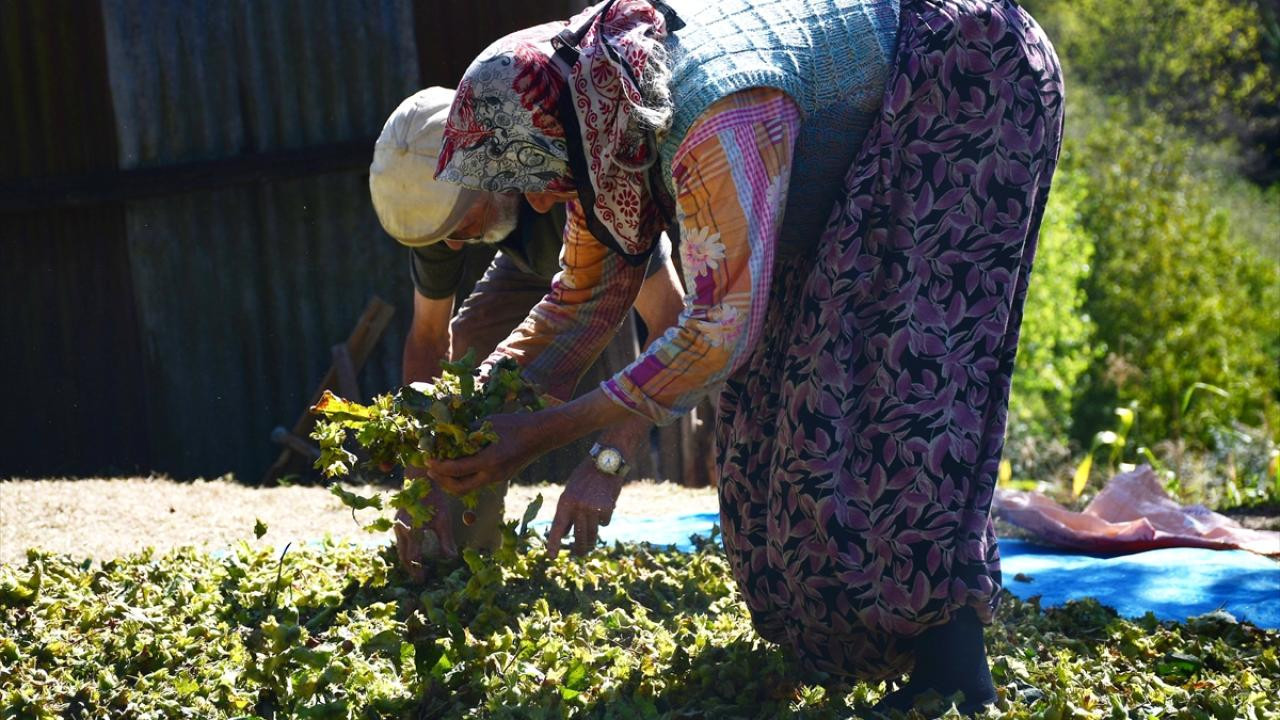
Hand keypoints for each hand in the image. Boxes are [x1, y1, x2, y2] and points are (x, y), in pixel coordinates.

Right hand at [393, 472, 457, 581]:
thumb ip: (446, 540)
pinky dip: (407, 553)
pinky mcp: (398, 525)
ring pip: (400, 550)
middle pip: (403, 555)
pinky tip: (416, 559)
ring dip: (408, 562)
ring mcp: (398, 527)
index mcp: (412, 527)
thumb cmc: (434, 500)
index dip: (417, 569)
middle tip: (420, 580)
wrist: (420, 482)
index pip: (412, 555)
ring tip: (418, 572)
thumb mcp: (443, 519)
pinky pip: (401, 543)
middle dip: (411, 569)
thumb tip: (451, 558)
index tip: (423, 579)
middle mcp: (401, 528)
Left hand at [426, 412, 543, 495]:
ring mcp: (498, 479)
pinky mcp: (502, 478)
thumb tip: (447, 435)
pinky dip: (465, 477)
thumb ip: (467, 432)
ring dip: (452, 481)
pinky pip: (478, 482)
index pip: (455, 470)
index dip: (438, 466)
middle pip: (459, 488)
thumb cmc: (516, 423)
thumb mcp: (488, 423)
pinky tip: (459, 465)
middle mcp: (492, 475)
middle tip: (430, 469)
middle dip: (442, 481)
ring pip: (469, 488)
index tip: (427, 458)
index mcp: (489, 461)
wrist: (542, 434)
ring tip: (442, 469)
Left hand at [547, 460, 622, 555]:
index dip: (553, 543)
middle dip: (579, 549)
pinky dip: (603, 520)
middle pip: (578, 536)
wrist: (607, 460)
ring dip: (591, 540)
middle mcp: (578, 507)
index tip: (551, 556)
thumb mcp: (571, 491)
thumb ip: (567, 511)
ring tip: (590, 545)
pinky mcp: (607, 509)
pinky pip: (604, 523)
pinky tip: (604, 508)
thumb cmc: (586, 475)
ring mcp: (593, 509)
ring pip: (592, 533)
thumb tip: (565, 533)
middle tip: (579, 555)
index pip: (557, 527)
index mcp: (565, 502)